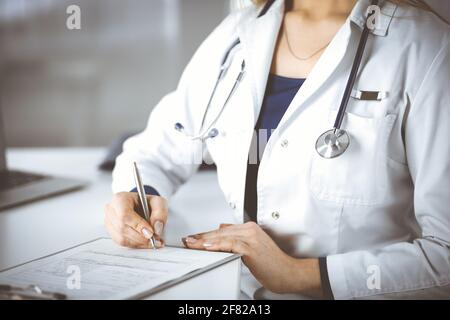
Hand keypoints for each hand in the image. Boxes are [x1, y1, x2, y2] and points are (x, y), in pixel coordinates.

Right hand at [104, 192, 167, 248]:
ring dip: (140, 242)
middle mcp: (111, 210)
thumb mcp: (158, 202)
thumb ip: (160, 213)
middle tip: (155, 239)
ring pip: (122, 238)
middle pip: (122, 228)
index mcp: (120, 198)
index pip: (125, 214)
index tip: (150, 232)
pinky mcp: (112, 233)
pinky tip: (146, 243)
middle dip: (141, 237)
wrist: (142, 207)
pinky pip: (122, 243)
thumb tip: (156, 228)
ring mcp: (109, 222)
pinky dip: (136, 245)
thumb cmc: (148, 203)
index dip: (138, 225)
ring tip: (154, 241)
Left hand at [182, 222, 321, 295]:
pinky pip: (231, 244)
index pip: (221, 230)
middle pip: (219, 232)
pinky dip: (218, 245)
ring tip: (192, 244)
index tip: (193, 238)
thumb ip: (238, 239)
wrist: (289, 273)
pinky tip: (208, 247)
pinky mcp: (252, 248)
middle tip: (187, 240)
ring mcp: (251, 237)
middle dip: (201, 237)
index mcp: (249, 228)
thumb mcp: (252, 248)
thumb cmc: (272, 264)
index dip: (205, 234)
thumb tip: (222, 231)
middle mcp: (249, 230)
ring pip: (222, 237)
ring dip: (205, 241)